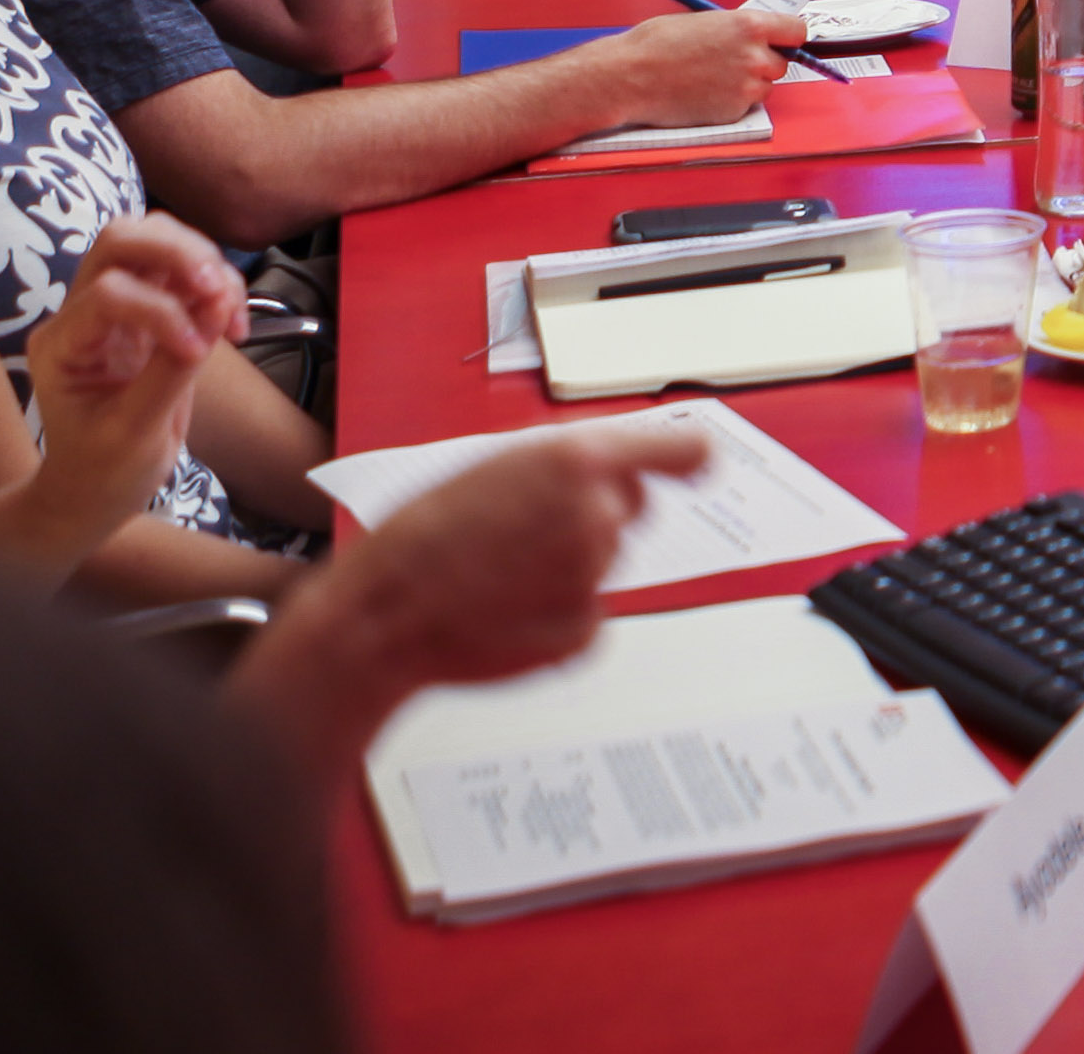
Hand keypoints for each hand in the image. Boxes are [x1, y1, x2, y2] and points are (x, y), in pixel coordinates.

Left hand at [0, 217, 246, 578]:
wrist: (94, 492)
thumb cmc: (104, 471)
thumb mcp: (137, 432)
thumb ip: (173, 369)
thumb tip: (216, 310)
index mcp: (61, 344)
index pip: (108, 293)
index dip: (161, 312)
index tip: (198, 353)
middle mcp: (81, 314)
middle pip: (121, 239)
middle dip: (176, 251)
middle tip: (218, 288)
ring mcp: (114, 310)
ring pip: (153, 242)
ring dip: (200, 260)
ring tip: (229, 305)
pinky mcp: (147, 313)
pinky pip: (181, 272)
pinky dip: (214, 282)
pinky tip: (231, 319)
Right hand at [233, 423, 711, 763]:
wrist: (384, 612)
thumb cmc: (423, 535)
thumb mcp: (494, 465)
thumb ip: (564, 464)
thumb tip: (616, 468)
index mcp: (577, 461)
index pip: (679, 451)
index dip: (688, 459)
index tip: (699, 464)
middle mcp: (598, 516)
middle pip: (632, 510)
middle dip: (597, 514)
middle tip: (532, 527)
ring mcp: (593, 578)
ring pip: (603, 562)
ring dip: (568, 565)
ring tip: (500, 569)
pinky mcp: (582, 631)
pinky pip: (589, 613)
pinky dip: (557, 613)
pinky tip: (507, 607)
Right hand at [578, 5, 798, 125]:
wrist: (629, 76)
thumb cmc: (655, 45)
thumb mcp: (703, 22)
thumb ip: (735, 29)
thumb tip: (752, 35)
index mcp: (749, 26)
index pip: (797, 31)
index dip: (789, 37)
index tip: (784, 41)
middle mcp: (754, 56)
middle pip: (782, 62)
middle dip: (763, 63)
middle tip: (735, 62)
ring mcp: (746, 88)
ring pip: (764, 87)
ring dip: (748, 84)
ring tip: (712, 78)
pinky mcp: (733, 112)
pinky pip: (744, 107)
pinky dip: (730, 103)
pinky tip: (703, 94)